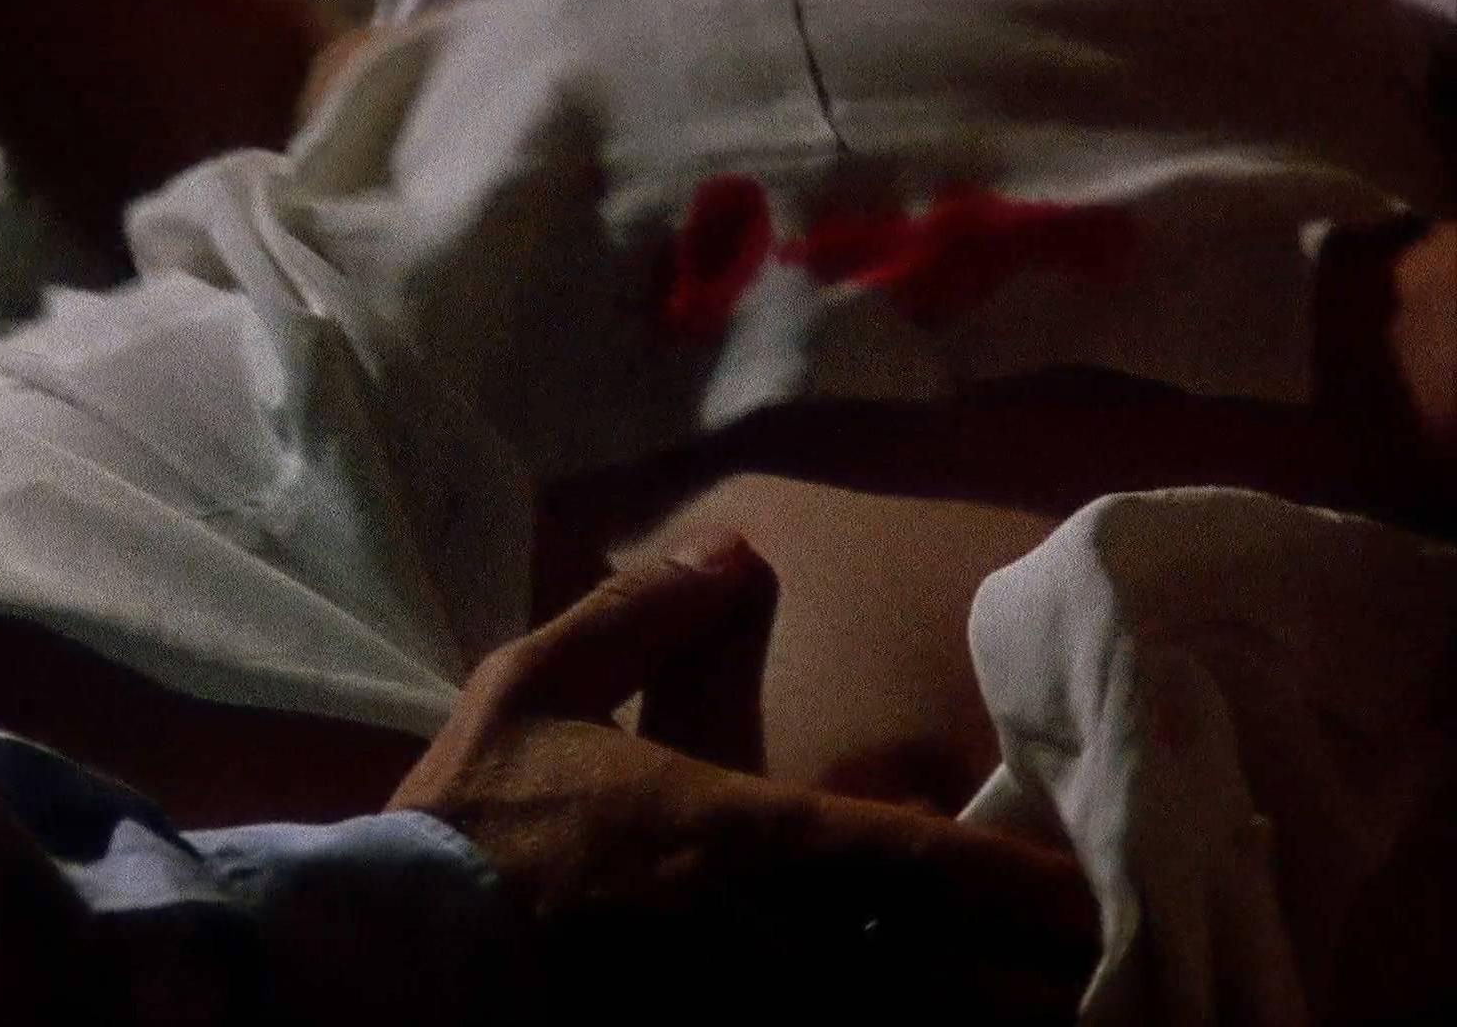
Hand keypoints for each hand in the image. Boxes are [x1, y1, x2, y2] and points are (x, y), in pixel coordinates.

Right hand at [390, 529, 1098, 1020]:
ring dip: (990, 1020)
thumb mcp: (532, 686)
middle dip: (1042, 976)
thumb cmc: (473, 822)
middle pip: (939, 968)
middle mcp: (768, 941)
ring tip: (1081, 1016)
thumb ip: (638, 611)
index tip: (1107, 887)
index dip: (1021, 883)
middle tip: (1135, 970)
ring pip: (900, 1025)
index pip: (915, 860)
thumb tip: (733, 547)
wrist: (391, 957)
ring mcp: (744, 1013)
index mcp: (740, 837)